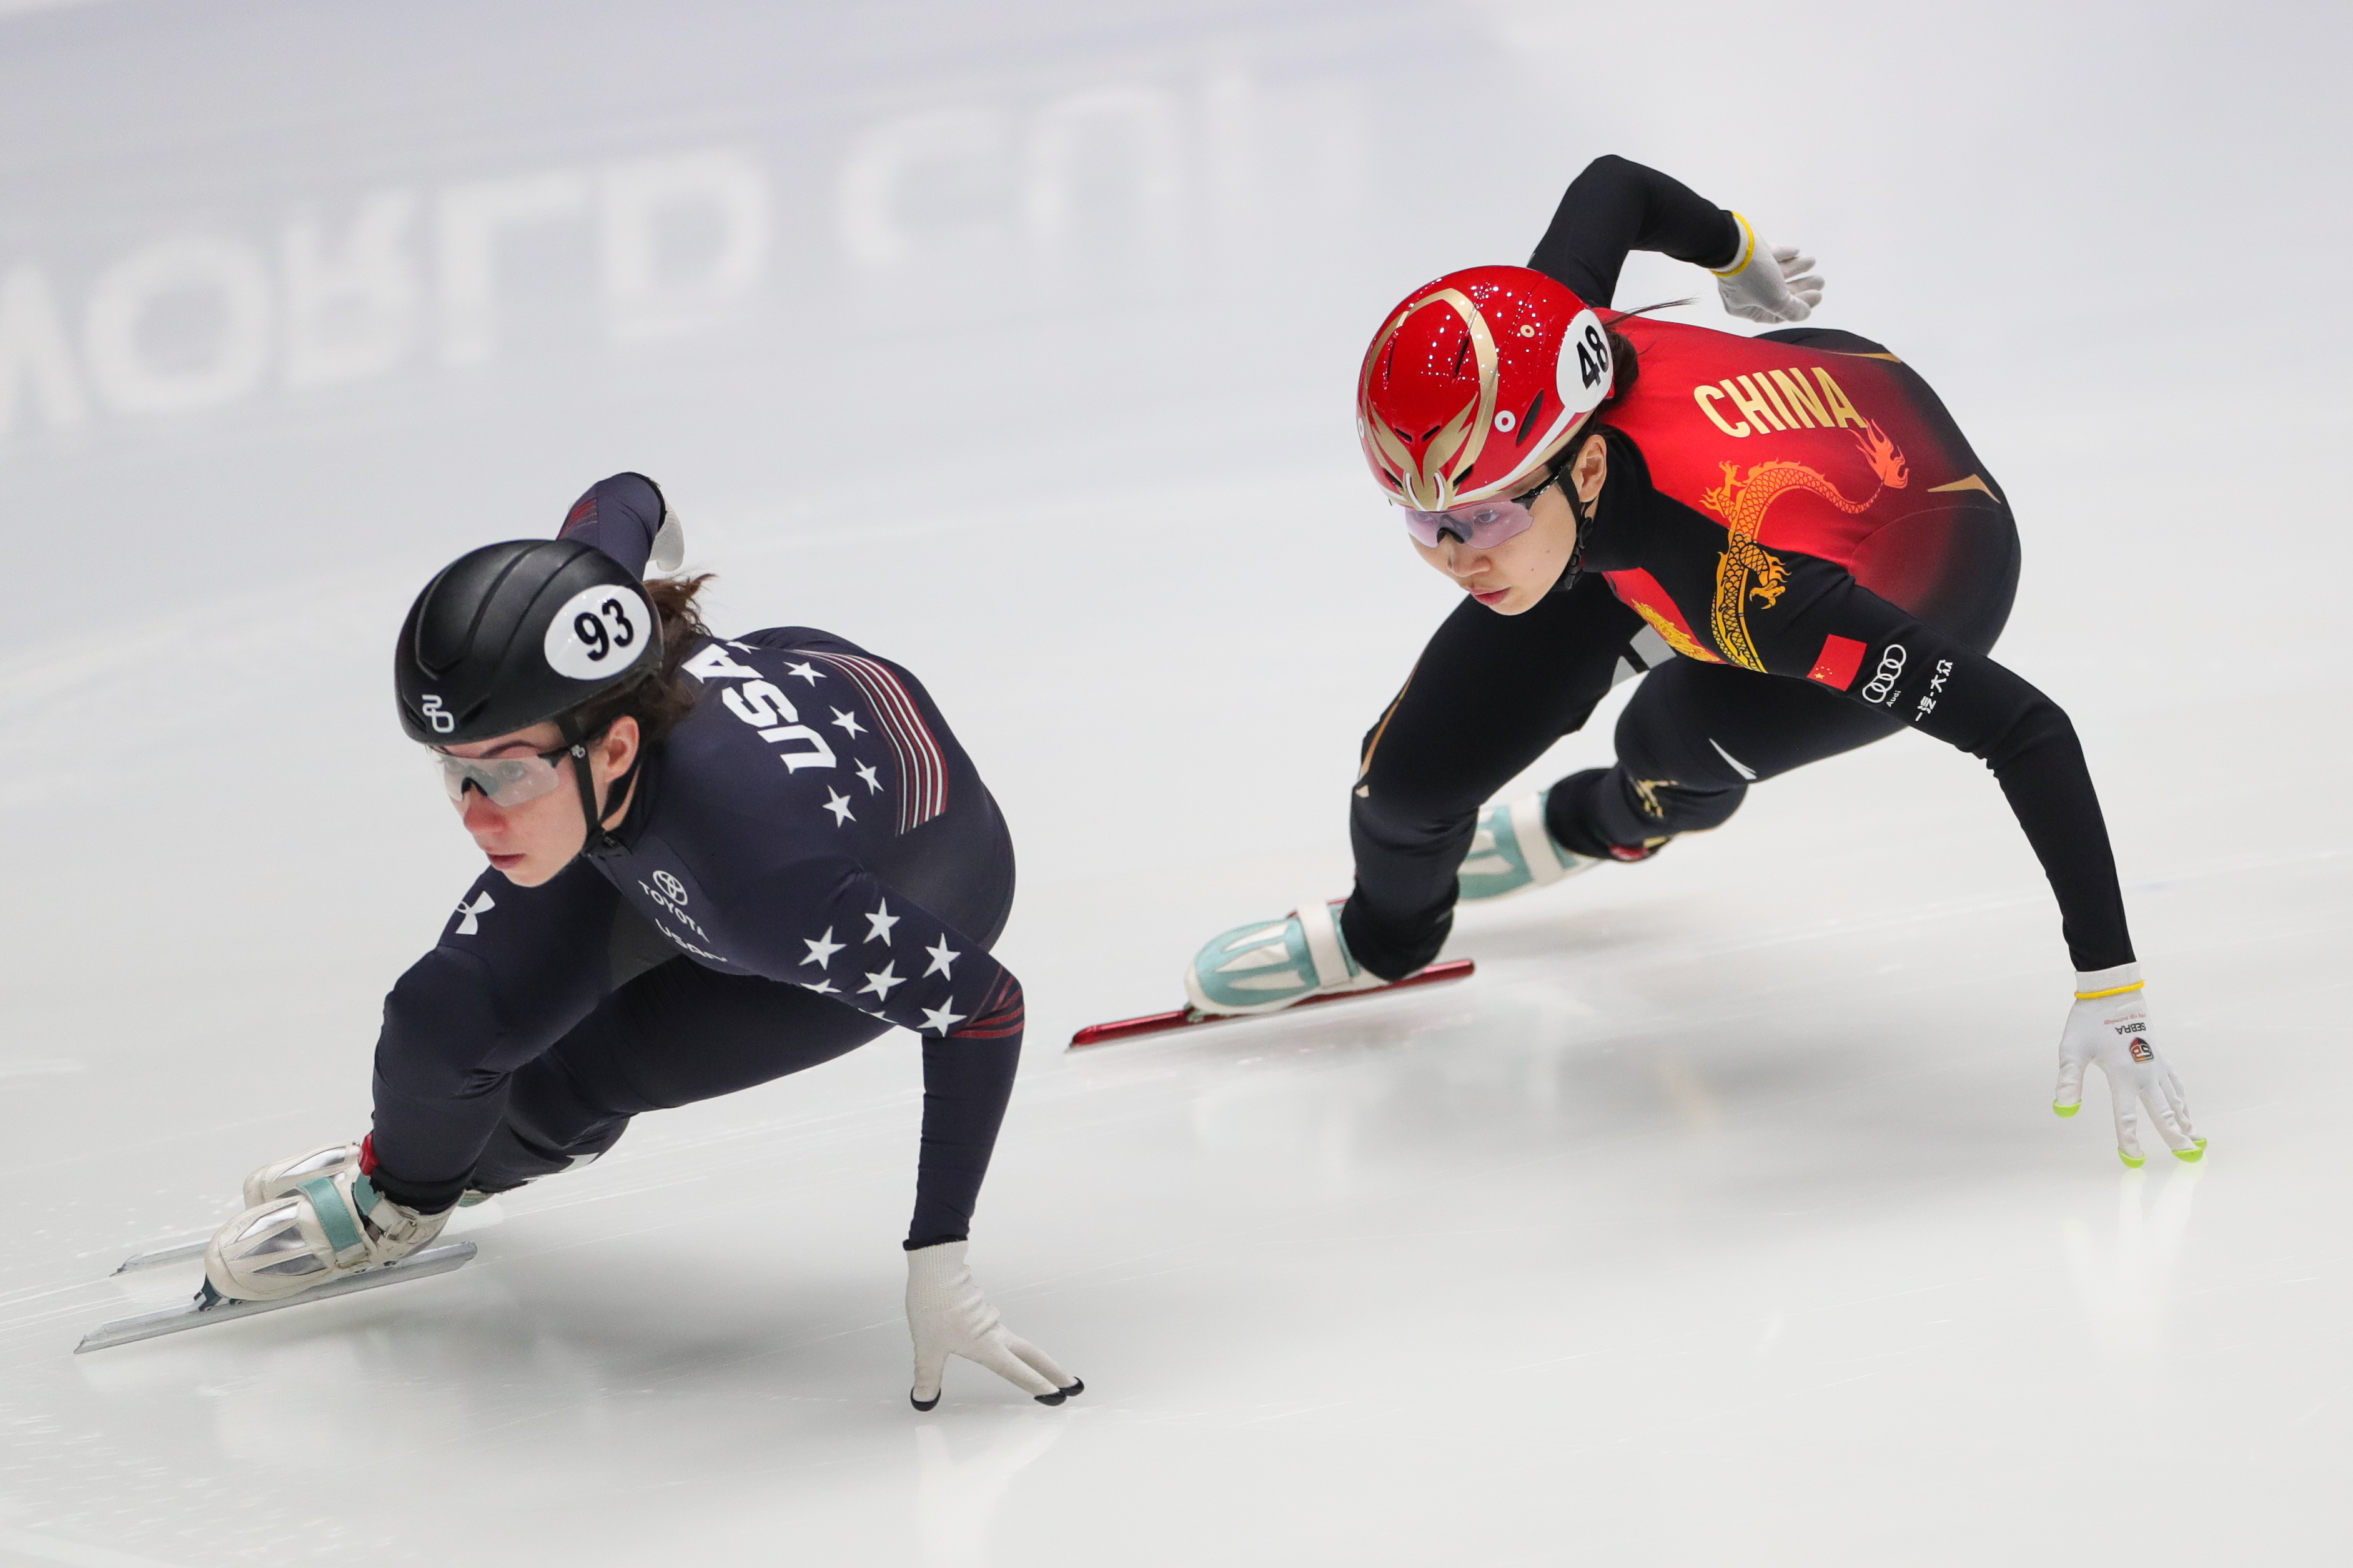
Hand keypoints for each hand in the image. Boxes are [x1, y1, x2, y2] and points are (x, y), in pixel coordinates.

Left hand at [906, 1241, 1081, 1409]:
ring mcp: (990, 1320)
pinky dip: (1008, 1342)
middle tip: (1073, 1384)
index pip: (1016, 1371)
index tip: (1056, 1396)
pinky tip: (999, 1342)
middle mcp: (994, 1334)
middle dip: (1054, 1370)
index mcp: (986, 1346)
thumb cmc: (933, 1307)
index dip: (1036, 1385)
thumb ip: (928, 1375)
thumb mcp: (928, 1348)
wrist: (936, 1269)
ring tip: (1046, 1370)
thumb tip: (922, 1400)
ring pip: (1017, 1342)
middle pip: (1032, 1354)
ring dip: (1034, 1357)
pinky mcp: (982, 1309)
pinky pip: (999, 1329)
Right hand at [1714, 213, 1822, 322]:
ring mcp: (1747, 270)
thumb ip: (1791, 310)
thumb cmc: (1749, 275)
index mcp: (1744, 307)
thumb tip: (1804, 314)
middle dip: (1800, 287)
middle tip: (1819, 282)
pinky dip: (1785, 254)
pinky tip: (1796, 251)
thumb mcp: (1774, 300)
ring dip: (1796, 268)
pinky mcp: (1750, 252)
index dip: (1797, 308)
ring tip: (1811, 261)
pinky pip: (1771, 255)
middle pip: (1778, 293)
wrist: (1732, 243)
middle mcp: (1744, 290)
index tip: (1815, 297)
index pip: (1774, 314)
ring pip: (1776, 272)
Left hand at [2053, 965, 2203, 1166]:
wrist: (2112, 991)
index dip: (2129, 1140)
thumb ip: (2069, 1080)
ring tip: (2196, 1138)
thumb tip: (2063, 1109)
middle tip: (2190, 1157)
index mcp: (2123, 1074)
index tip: (2132, 1160)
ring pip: (2175, 1098)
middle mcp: (2145, 1072)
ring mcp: (2156, 1063)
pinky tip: (2186, 1108)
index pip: (2126, 1116)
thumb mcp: (2072, 1050)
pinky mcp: (2160, 1054)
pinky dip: (2182, 1098)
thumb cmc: (2088, 1020)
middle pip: (2164, 1112)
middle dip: (2175, 1136)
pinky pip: (2176, 1082)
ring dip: (2185, 1119)